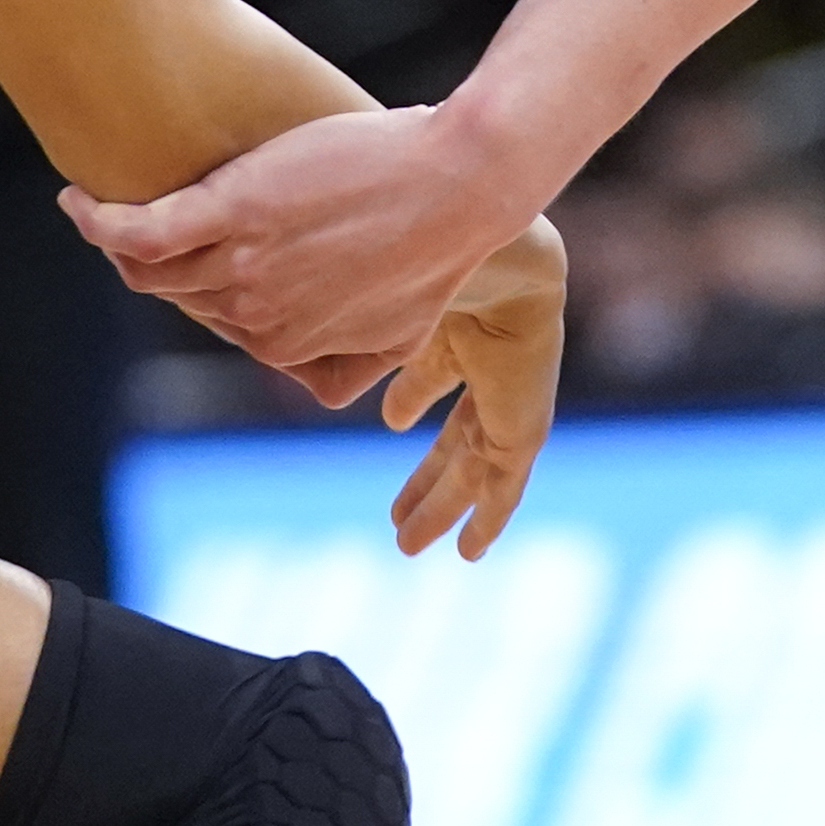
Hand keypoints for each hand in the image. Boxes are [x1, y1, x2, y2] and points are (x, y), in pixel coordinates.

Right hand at [65, 103, 533, 374]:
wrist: (462, 183)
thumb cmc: (436, 245)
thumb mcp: (397, 330)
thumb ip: (349, 362)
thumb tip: (321, 383)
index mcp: (289, 345)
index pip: (218, 323)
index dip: (202, 291)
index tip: (194, 258)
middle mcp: (255, 313)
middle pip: (179, 293)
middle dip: (158, 266)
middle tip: (144, 225)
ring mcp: (240, 262)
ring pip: (148, 266)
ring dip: (116, 243)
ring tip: (104, 211)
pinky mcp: (230, 207)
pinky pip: (140, 228)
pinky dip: (99, 219)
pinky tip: (78, 201)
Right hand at [364, 221, 558, 559]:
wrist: (500, 273)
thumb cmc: (432, 274)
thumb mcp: (376, 322)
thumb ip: (345, 355)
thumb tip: (299, 370)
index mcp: (453, 327)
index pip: (432, 372)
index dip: (410, 397)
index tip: (393, 420)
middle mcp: (485, 365)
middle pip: (456, 434)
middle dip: (426, 473)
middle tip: (397, 513)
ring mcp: (508, 399)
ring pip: (473, 466)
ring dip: (439, 503)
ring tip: (405, 541)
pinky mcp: (525, 430)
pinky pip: (506, 485)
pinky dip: (489, 518)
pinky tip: (468, 552)